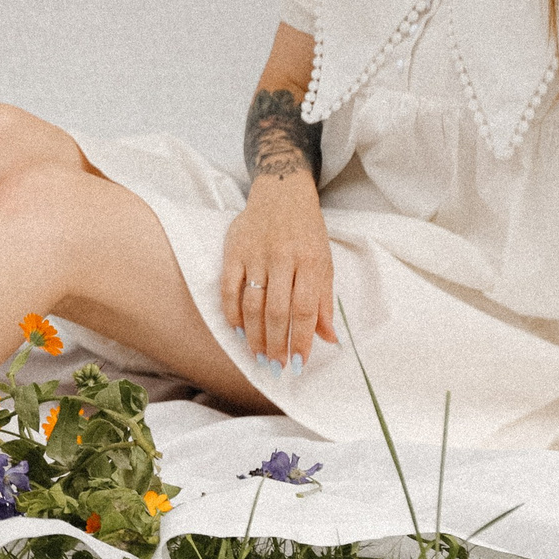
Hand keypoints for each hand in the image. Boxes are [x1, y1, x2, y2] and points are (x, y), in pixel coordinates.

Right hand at [219, 175, 336, 369]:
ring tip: (258, 355)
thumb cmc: (306, 232)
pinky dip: (232, 312)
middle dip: (276, 344)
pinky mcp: (234, 251)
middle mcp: (282, 258)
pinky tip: (238, 330)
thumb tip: (329, 338)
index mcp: (310, 261)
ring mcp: (255, 254)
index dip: (301, 339)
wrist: (282, 193)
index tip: (299, 362)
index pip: (304, 309)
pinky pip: (229, 287)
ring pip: (252, 303)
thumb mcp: (324, 262)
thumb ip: (324, 301)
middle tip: (276, 366)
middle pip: (276, 311)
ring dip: (254, 335)